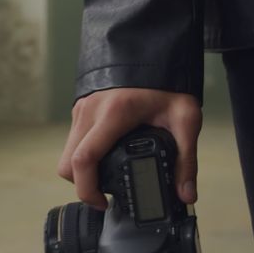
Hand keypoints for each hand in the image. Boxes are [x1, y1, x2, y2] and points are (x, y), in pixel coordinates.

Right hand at [57, 88, 201, 209]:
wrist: (153, 49)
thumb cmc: (167, 81)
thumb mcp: (185, 119)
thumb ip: (187, 159)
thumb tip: (186, 195)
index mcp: (113, 114)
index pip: (84, 159)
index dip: (87, 189)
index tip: (102, 202)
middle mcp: (90, 111)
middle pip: (67, 163)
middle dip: (82, 185)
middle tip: (106, 194)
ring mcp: (82, 108)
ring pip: (66, 153)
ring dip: (81, 171)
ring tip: (107, 177)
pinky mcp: (81, 107)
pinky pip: (72, 140)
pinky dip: (83, 155)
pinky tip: (106, 156)